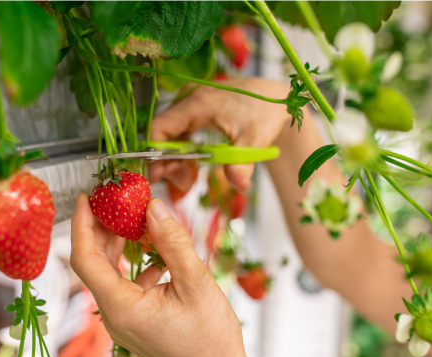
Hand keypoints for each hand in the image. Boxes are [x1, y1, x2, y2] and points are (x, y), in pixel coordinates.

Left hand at [70, 194, 265, 356]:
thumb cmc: (211, 339)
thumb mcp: (196, 282)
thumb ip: (172, 241)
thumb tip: (153, 207)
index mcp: (121, 308)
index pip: (85, 259)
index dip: (81, 225)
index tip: (85, 198)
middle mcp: (115, 316)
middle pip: (95, 264)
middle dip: (102, 229)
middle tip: (114, 201)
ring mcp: (123, 321)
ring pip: (110, 274)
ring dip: (119, 245)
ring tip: (134, 219)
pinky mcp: (135, 322)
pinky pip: (125, 286)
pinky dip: (135, 264)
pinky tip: (156, 253)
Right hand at [150, 78, 292, 191]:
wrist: (276, 97)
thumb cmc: (266, 112)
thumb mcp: (255, 140)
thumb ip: (242, 163)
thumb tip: (238, 184)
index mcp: (198, 104)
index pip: (160, 127)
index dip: (154, 154)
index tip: (159, 177)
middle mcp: (189, 100)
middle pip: (162, 133)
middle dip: (166, 161)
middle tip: (183, 184)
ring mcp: (190, 103)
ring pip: (169, 134)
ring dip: (174, 158)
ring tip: (188, 179)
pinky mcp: (194, 110)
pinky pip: (178, 132)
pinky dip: (181, 151)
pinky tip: (191, 166)